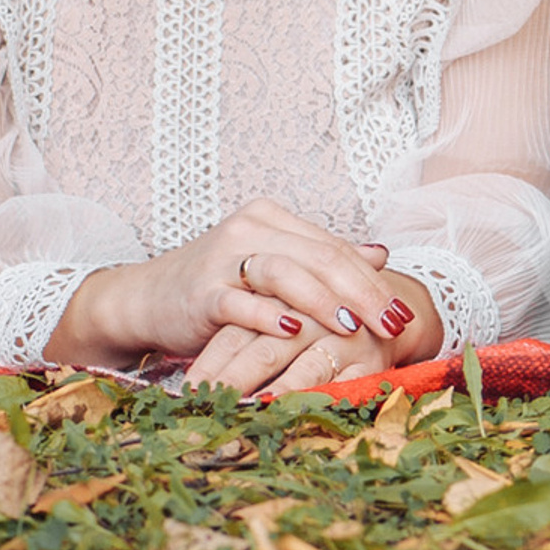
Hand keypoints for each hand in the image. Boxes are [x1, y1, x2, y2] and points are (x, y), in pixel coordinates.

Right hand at [49, 198, 418, 370]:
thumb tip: (381, 251)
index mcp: (274, 219)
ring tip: (354, 326)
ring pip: (287, 273)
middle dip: (364, 293)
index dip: (375, 279)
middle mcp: (251, 229)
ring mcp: (223, 259)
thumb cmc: (216, 288)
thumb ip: (321, 259)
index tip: (406, 312)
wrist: (143, 300)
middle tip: (394, 324)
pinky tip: (293, 331)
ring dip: (324, 301)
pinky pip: (240, 302)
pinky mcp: (200, 291)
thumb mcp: (272, 268)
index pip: (336, 247)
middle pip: (321, 257)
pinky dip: (268, 316)